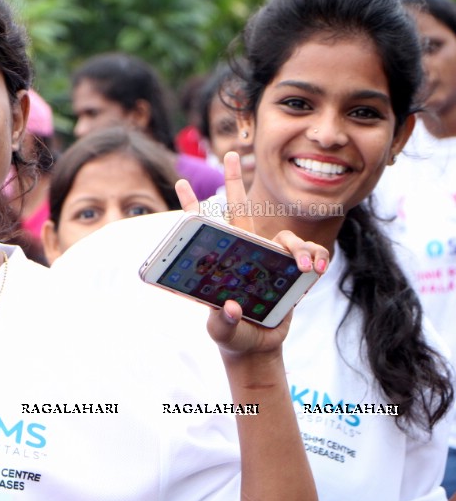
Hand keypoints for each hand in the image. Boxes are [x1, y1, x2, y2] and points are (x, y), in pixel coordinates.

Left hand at [175, 152, 328, 356]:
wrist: (258, 347)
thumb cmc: (234, 336)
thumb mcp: (223, 332)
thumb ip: (224, 323)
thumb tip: (230, 308)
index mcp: (222, 263)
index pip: (205, 229)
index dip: (193, 206)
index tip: (181, 182)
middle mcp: (245, 254)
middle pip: (241, 210)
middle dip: (236, 180)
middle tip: (231, 152)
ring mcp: (270, 259)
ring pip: (285, 236)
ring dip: (299, 246)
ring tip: (306, 266)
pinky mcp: (292, 271)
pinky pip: (310, 255)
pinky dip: (317, 258)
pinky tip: (318, 270)